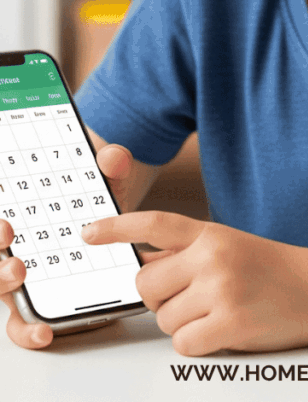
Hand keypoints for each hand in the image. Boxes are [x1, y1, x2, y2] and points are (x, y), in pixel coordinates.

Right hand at [1, 141, 135, 348]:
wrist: (105, 220)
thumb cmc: (91, 196)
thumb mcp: (104, 175)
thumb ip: (110, 163)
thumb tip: (113, 158)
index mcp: (20, 209)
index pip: (0, 216)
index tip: (7, 225)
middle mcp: (10, 244)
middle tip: (9, 241)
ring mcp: (19, 274)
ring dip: (1, 282)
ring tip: (19, 272)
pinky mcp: (36, 304)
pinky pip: (21, 323)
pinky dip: (27, 330)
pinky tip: (43, 332)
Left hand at [82, 211, 307, 354]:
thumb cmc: (274, 269)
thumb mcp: (230, 245)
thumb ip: (189, 250)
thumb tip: (147, 259)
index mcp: (210, 232)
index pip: (154, 223)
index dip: (116, 227)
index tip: (86, 233)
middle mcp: (212, 255)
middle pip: (147, 283)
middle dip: (161, 298)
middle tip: (193, 299)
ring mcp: (221, 287)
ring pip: (164, 318)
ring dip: (183, 324)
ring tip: (217, 313)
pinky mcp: (229, 321)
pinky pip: (183, 344)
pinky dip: (198, 345)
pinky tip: (223, 330)